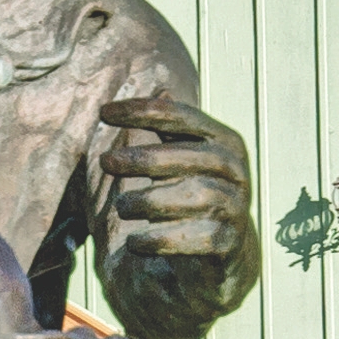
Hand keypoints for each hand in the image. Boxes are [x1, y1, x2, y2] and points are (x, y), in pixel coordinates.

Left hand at [97, 92, 250, 264]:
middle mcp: (234, 170)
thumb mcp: (182, 158)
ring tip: (122, 207)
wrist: (225, 249)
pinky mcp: (229, 242)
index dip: (141, 111)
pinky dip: (161, 239)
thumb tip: (152, 89)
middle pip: (185, 156)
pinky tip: (135, 243)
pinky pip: (194, 238)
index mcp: (223, 141)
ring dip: (149, 201)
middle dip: (142, 157)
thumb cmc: (192, 194)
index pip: (181, 116)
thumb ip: (166, 129)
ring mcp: (235, 206)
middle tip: (106, 161)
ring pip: (193, 196)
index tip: (103, 113)